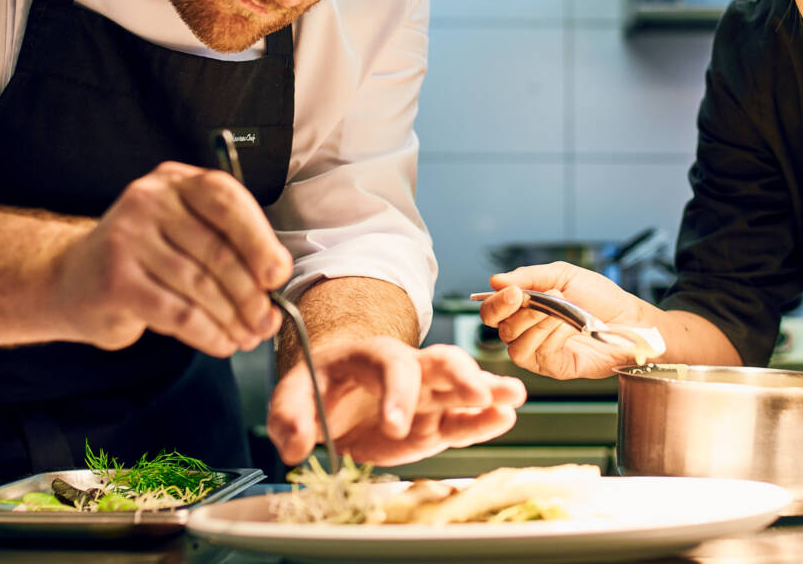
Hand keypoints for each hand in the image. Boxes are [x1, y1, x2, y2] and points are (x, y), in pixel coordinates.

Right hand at [52, 161, 289, 356]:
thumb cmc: (145, 257)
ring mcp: (127, 239)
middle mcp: (149, 201)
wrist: (72, 280)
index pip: (226, 200)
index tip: (277, 275)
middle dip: (250, 294)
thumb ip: (228, 245)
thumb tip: (275, 283)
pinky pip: (178, 313)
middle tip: (267, 322)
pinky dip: (207, 333)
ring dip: (232, 319)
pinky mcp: (116, 281)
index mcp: (175, 181)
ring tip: (247, 337)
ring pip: (200, 286)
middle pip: (217, 250)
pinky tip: (221, 344)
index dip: (259, 239)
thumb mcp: (184, 234)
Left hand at [267, 338, 526, 466]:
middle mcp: (406, 370)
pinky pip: (462, 420)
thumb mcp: (292, 397)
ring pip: (462, 385)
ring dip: (488, 389)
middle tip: (476, 394)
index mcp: (370, 356)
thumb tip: (296, 446)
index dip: (397, 394)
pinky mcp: (434, 423)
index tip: (396, 427)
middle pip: (440, 361)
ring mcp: (425, 396)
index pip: (391, 367)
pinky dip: (484, 420)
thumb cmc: (316, 388)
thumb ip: (289, 417)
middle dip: (461, 375)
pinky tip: (505, 418)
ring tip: (513, 397)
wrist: (331, 394)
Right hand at [479, 262, 653, 379]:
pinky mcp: (553, 367)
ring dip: (538, 323)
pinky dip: (551, 337)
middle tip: (538, 300)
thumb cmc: (601, 298)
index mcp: (525, 307)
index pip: (493, 310)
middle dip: (519, 312)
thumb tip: (495, 280)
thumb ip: (529, 277)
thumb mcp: (564, 276)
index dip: (496, 302)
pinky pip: (538, 355)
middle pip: (500, 328)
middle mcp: (527, 330)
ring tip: (561, 311)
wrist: (630, 320)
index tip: (512, 292)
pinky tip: (568, 328)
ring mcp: (539, 351)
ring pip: (515, 343)